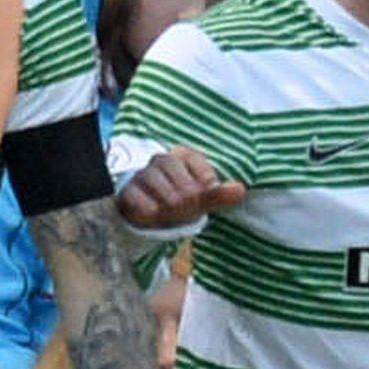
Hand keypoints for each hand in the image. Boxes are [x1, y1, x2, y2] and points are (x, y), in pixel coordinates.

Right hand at [117, 146, 245, 228]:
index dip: (204, 185)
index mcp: (182, 155)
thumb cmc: (179, 201)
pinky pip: (143, 203)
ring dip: (169, 208)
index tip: (204, 194)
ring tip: (168, 211)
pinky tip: (152, 213)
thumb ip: (220, 194)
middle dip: (186, 202)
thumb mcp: (202, 199)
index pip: (199, 166)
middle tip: (182, 207)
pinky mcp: (127, 190)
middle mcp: (161, 160)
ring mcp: (142, 174)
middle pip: (184, 184)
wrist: (147, 212)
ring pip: (164, 193)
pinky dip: (150, 213)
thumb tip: (241, 190)